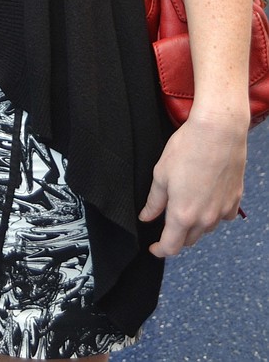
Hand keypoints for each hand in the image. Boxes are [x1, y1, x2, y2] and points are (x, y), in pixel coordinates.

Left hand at [139, 110, 247, 256]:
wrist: (218, 132)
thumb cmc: (188, 148)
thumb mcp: (161, 173)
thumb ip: (154, 201)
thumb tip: (147, 216)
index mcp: (183, 215)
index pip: (171, 247)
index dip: (160, 250)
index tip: (154, 247)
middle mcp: (205, 218)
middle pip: (189, 240)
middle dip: (176, 237)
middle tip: (166, 224)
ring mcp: (222, 211)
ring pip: (205, 229)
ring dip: (194, 225)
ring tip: (185, 205)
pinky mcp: (235, 200)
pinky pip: (222, 216)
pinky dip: (212, 214)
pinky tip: (205, 199)